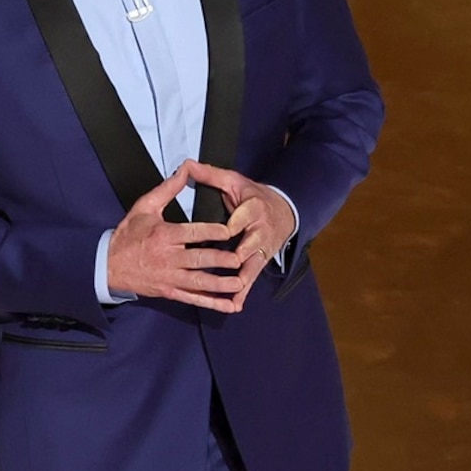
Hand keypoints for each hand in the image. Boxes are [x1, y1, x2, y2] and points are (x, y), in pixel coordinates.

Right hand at [104, 165, 256, 310]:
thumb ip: (167, 189)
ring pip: (200, 282)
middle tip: (241, 259)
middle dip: (222, 260)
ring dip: (221, 284)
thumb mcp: (144, 207)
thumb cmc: (128, 235)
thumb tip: (185, 169)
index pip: (194, 233)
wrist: (108, 265)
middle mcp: (169, 258)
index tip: (230, 231)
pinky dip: (212, 303)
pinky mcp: (170, 292)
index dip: (213, 232)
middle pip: (200, 260)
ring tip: (240, 283)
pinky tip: (229, 305)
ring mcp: (170, 278)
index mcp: (164, 235)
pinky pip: (193, 299)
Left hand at [179, 162, 296, 290]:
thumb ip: (210, 174)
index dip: (230, 227)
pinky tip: (233, 305)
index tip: (218, 233)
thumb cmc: (252, 195)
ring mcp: (261, 250)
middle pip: (246, 247)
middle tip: (221, 266)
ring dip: (240, 280)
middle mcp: (259, 232)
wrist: (283, 210)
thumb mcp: (233, 181)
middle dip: (234, 257)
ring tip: (230, 292)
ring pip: (250, 267)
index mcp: (253, 209)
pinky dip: (242, 292)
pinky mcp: (260, 262)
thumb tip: (187, 165)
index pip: (240, 220)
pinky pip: (251, 279)